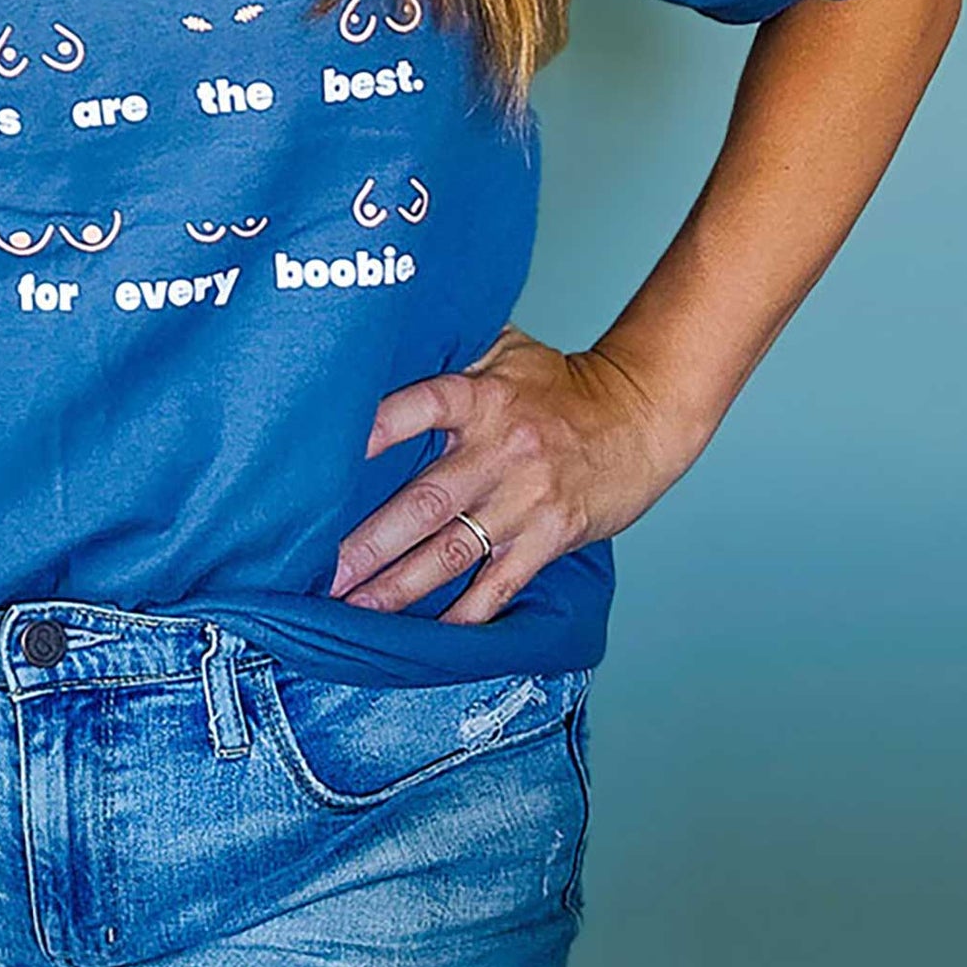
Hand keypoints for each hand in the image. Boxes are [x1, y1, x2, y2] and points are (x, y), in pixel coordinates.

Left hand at [331, 324, 700, 623]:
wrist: (643, 417)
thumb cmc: (561, 385)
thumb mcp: (506, 348)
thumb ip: (450, 346)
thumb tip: (385, 330)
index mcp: (483, 397)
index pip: (421, 406)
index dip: (376, 429)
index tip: (326, 459)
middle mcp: (501, 450)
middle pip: (425, 501)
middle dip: (370, 543)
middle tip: (324, 573)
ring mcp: (526, 499)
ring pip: (453, 550)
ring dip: (401, 585)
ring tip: (356, 608)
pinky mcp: (550, 537)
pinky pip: (501, 584)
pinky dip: (466, 613)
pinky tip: (431, 636)